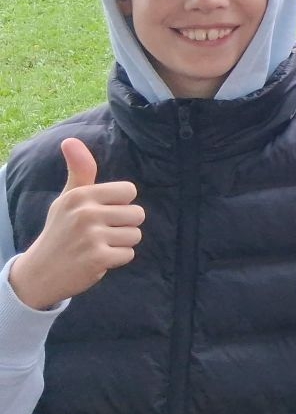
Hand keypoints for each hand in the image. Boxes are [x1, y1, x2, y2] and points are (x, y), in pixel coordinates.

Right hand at [8, 139, 143, 311]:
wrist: (39, 272)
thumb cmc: (60, 230)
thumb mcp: (68, 198)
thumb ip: (80, 170)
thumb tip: (70, 140)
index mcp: (81, 195)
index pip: (129, 190)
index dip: (121, 203)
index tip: (103, 212)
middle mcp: (86, 213)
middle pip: (137, 214)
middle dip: (124, 225)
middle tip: (100, 233)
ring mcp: (92, 236)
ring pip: (135, 235)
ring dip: (121, 244)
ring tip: (98, 246)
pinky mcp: (98, 258)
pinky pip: (129, 254)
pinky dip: (117, 259)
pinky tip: (97, 259)